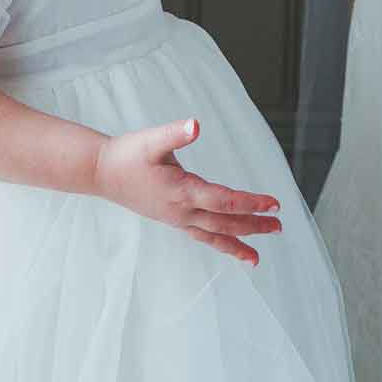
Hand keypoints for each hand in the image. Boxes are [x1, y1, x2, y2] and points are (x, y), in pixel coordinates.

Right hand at [91, 116, 283, 265]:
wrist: (102, 173)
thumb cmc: (127, 154)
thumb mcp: (151, 140)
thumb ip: (175, 133)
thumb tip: (195, 125)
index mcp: (181, 191)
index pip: (223, 200)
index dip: (250, 203)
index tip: (273, 203)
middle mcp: (182, 211)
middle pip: (225, 222)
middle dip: (253, 224)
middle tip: (279, 226)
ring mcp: (177, 219)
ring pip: (214, 234)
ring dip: (239, 241)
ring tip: (258, 256)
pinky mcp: (173, 220)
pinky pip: (201, 235)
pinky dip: (219, 243)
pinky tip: (230, 246)